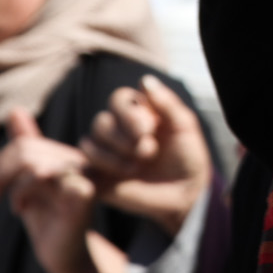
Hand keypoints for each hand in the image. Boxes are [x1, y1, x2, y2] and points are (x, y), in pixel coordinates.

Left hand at [0, 109, 97, 272]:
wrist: (62, 256)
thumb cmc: (46, 220)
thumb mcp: (26, 183)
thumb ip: (23, 148)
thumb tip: (15, 110)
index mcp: (62, 156)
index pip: (24, 144)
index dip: (0, 161)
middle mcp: (75, 162)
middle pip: (26, 150)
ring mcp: (81, 177)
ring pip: (33, 162)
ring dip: (8, 183)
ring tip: (1, 202)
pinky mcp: (82, 195)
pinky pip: (47, 178)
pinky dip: (23, 192)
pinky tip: (20, 209)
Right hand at [79, 77, 212, 237]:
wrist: (185, 193)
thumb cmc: (187, 156)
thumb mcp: (184, 126)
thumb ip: (166, 102)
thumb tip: (144, 80)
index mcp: (137, 113)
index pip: (118, 99)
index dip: (128, 113)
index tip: (149, 129)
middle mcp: (118, 130)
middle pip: (101, 121)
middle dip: (125, 137)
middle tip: (148, 151)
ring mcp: (107, 153)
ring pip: (91, 140)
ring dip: (115, 154)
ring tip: (138, 166)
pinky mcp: (99, 174)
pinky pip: (85, 162)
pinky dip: (103, 164)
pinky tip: (125, 174)